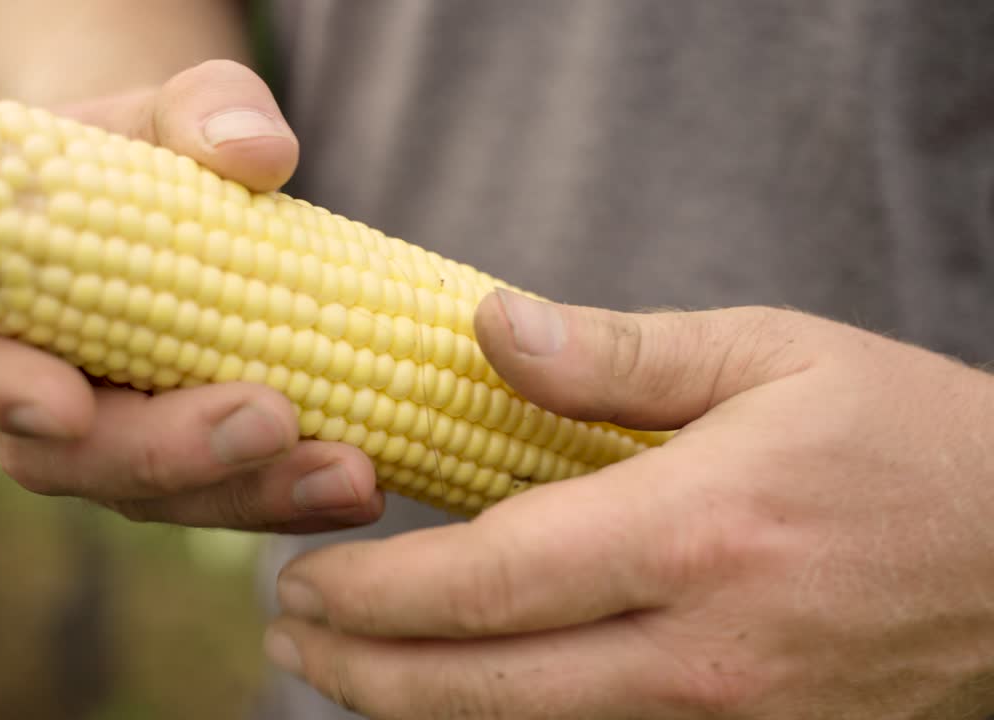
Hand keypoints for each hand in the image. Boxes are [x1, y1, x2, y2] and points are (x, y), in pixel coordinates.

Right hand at [0, 60, 382, 532]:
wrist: (168, 205)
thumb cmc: (143, 150)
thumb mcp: (167, 109)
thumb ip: (202, 110)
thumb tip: (262, 154)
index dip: (3, 389)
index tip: (69, 405)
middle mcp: (29, 392)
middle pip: (72, 458)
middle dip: (174, 454)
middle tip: (273, 424)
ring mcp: (105, 444)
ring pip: (159, 498)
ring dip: (255, 495)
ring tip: (353, 477)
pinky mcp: (179, 469)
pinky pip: (223, 496)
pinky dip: (291, 497)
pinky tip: (362, 488)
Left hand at [266, 291, 993, 717]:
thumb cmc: (902, 437)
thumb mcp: (769, 356)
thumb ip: (614, 356)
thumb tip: (485, 327)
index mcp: (695, 534)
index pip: (488, 579)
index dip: (375, 588)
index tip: (302, 576)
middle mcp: (701, 652)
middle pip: (481, 688)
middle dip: (361, 669)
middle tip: (289, 631)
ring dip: (411, 709)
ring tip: (335, 669)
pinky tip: (454, 690)